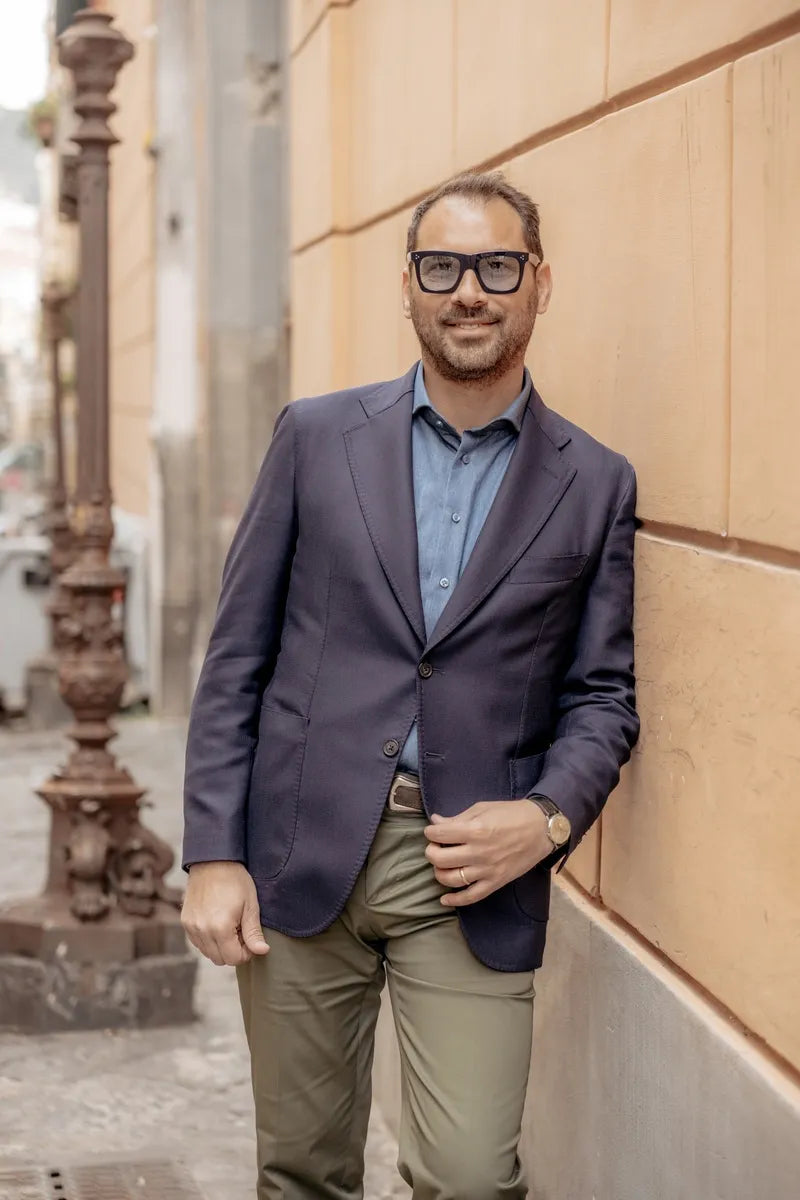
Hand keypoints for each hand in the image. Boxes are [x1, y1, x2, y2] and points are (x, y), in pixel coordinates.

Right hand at [181, 861, 269, 965]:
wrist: (212, 861)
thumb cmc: (235, 880)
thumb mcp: (250, 905)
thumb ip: (254, 932)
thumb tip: (262, 951)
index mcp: (220, 928)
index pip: (234, 959)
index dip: (246, 953)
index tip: (251, 939)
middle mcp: (202, 931)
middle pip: (219, 959)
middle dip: (233, 951)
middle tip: (241, 932)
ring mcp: (191, 927)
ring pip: (207, 953)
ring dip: (220, 947)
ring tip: (230, 926)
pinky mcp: (185, 922)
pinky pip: (198, 942)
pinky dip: (208, 940)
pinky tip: (217, 924)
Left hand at [424, 800, 552, 907]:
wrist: (541, 829)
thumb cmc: (512, 814)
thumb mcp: (482, 808)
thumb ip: (457, 818)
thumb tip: (435, 822)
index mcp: (475, 830)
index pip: (439, 835)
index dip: (430, 832)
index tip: (432, 831)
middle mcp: (479, 852)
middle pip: (440, 859)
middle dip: (431, 852)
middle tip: (434, 847)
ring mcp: (487, 870)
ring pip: (451, 879)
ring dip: (439, 873)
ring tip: (441, 865)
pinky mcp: (496, 882)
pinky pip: (471, 896)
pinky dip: (455, 900)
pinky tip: (445, 899)